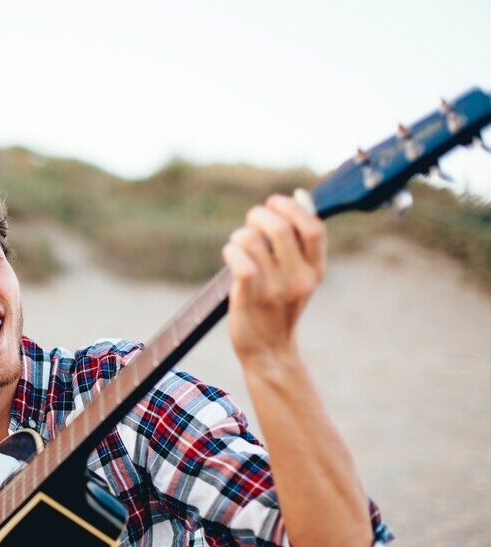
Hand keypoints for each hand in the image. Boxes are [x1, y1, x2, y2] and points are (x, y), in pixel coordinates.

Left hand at [222, 194, 325, 366]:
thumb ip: (299, 242)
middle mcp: (299, 279)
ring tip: (239, 245)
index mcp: (316, 270)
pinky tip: (231, 255)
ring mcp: (275, 289)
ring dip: (240, 235)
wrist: (269, 350)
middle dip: (258, 215)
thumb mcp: (300, 276)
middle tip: (251, 222)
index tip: (275, 202)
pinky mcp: (251, 297)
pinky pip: (240, 260)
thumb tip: (297, 196)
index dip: (292, 208)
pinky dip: (231, 251)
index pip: (315, 228)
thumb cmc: (279, 306)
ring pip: (251, 240)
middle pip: (279, 227)